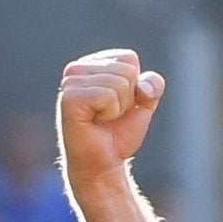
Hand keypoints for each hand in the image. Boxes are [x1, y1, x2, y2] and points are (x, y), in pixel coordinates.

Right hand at [57, 50, 164, 190]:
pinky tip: (96, 121)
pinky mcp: (70, 97)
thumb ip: (152, 86)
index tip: (120, 104)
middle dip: (129, 98)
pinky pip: (108, 95)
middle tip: (111, 115)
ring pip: (119, 82)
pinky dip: (110, 112)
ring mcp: (70, 81)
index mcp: (92, 65)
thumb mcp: (143, 106)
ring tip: (103, 119)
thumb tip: (143, 84)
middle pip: (127, 69)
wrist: (104, 163)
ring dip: (119, 107)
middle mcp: (77, 69)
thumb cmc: (118, 134)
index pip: (129, 58)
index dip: (135, 86)